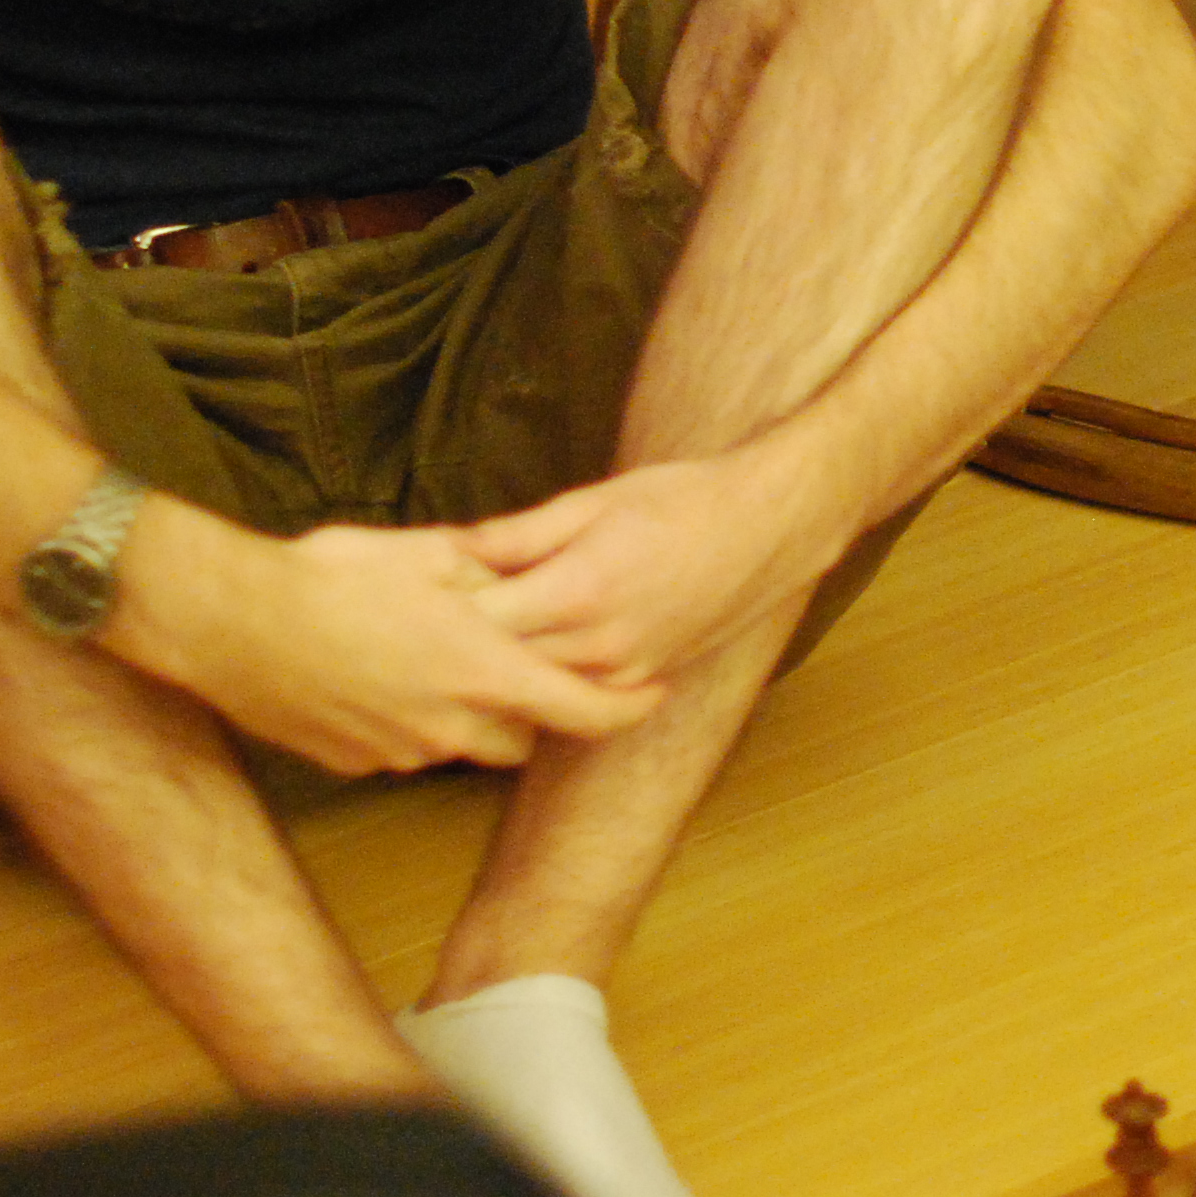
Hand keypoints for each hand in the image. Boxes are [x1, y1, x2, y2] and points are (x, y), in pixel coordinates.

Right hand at [106, 505, 663, 773]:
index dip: (627, 709)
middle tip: (517, 662)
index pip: (583, 711)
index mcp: (481, 671)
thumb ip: (484, 570)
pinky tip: (372, 673)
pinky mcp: (355, 763)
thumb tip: (516, 570)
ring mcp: (400, 752)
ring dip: (464, 712)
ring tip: (428, 656)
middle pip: (526, 737)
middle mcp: (450, 725)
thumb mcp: (422, 553)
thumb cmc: (327, 576)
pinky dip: (408, 719)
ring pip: (461, 742)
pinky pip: (404, 746)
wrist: (226, 622)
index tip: (650, 695)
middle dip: (533, 710)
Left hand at [460, 448, 850, 686]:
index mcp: (577, 588)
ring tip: (486, 633)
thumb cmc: (681, 499)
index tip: (427, 589)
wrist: (768, 527)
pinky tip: (540, 648)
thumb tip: (451, 550)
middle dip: (467, 643)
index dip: (446, 607)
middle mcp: (598, 644)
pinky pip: (577, 696)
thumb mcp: (592, 501)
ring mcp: (623, 671)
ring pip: (536, 689)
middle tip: (442, 617)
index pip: (480, 621)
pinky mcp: (644, 682)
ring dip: (507, 666)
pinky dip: (550, 679)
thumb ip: (518, 534)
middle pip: (500, 665)